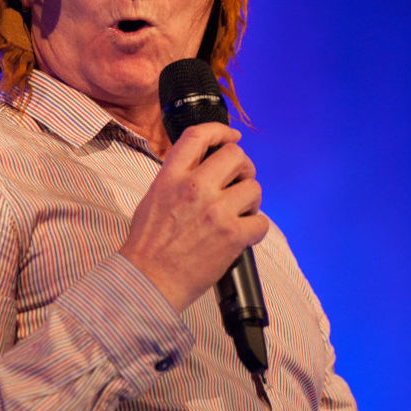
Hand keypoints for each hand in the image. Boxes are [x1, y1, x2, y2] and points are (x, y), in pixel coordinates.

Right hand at [120, 122, 267, 311]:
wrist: (149, 280)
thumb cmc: (149, 243)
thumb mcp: (154, 196)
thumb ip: (178, 176)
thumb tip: (204, 166)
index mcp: (172, 176)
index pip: (199, 136)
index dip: (221, 131)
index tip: (232, 136)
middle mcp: (195, 187)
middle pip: (235, 155)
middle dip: (243, 167)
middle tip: (240, 181)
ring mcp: (216, 211)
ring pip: (253, 187)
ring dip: (251, 200)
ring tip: (239, 212)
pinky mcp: (232, 235)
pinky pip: (261, 221)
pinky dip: (256, 228)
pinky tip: (243, 234)